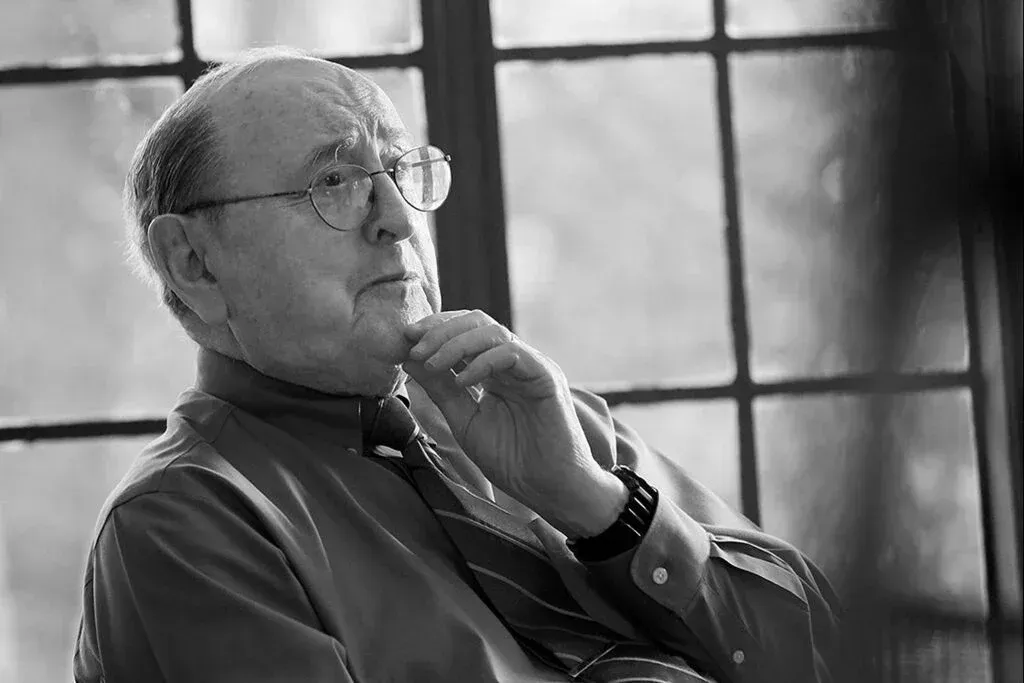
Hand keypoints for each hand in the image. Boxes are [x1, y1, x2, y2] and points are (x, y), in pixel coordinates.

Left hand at [402, 310, 626, 537]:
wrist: (548, 488)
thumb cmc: (512, 459)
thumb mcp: (464, 420)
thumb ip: (440, 389)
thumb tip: (409, 359)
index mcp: (496, 369)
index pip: (465, 331)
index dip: (435, 329)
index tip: (406, 339)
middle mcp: (515, 361)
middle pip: (476, 321)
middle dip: (440, 329)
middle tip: (413, 344)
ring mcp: (531, 366)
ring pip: (492, 332)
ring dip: (455, 343)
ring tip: (432, 363)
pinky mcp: (545, 376)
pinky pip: (511, 353)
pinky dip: (482, 362)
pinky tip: (462, 382)